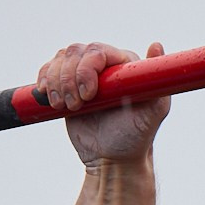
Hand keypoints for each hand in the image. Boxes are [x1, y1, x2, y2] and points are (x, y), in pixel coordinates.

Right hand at [36, 41, 169, 166]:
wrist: (113, 159)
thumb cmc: (136, 136)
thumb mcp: (153, 112)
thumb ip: (159, 82)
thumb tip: (156, 45)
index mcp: (124, 65)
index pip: (98, 51)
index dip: (87, 69)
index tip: (88, 95)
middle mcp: (104, 65)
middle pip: (75, 52)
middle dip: (69, 79)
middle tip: (75, 105)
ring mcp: (84, 73)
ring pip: (60, 59)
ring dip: (56, 82)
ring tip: (65, 106)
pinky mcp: (67, 84)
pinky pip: (48, 70)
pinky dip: (44, 81)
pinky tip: (50, 98)